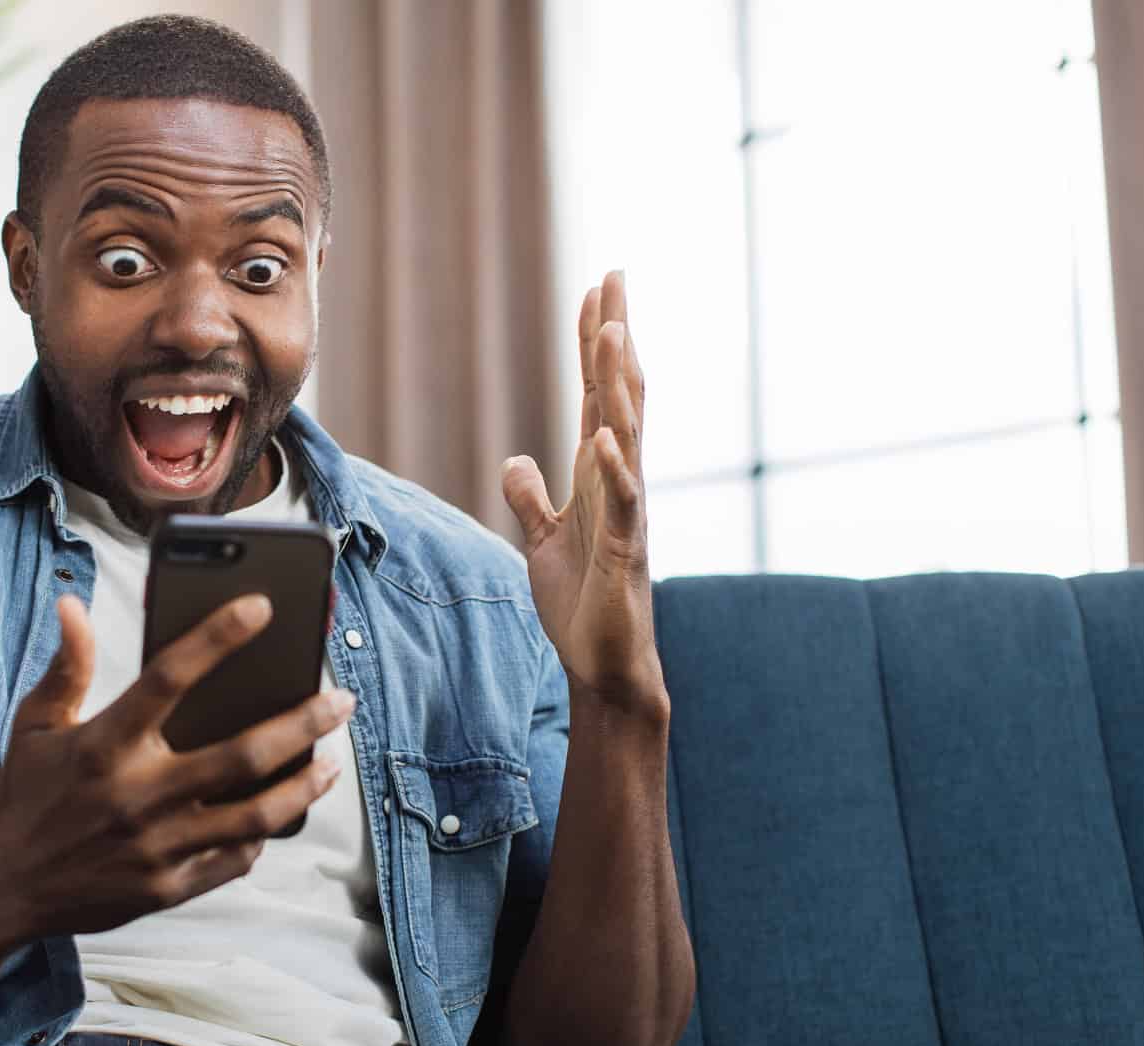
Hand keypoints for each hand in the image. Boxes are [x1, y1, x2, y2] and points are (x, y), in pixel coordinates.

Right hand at [0, 593, 353, 938]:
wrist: (1, 888)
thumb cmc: (25, 795)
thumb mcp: (36, 725)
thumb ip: (67, 667)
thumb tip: (74, 605)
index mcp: (103, 745)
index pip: (168, 677)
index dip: (216, 637)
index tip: (261, 606)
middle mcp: (136, 794)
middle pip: (240, 753)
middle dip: (302, 723)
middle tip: (341, 699)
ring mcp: (156, 847)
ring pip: (254, 815)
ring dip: (303, 785)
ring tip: (330, 760)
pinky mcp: (166, 888)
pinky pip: (233, 860)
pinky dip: (262, 835)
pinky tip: (281, 811)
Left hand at [501, 269, 668, 718]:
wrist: (605, 665)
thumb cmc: (582, 606)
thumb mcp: (545, 541)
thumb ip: (532, 498)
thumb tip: (516, 461)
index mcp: (598, 475)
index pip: (599, 394)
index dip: (595, 343)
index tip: (597, 289)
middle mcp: (619, 483)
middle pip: (620, 396)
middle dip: (617, 339)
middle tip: (616, 281)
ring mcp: (627, 514)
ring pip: (626, 436)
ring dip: (618, 386)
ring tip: (613, 334)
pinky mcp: (625, 553)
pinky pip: (620, 504)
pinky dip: (613, 471)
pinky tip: (604, 437)